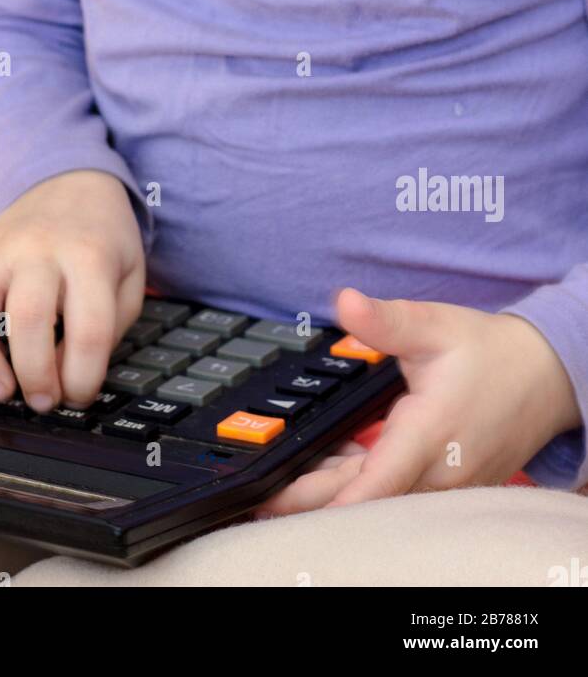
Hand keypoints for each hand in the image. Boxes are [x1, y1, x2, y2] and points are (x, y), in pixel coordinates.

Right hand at [0, 169, 145, 411]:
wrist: (70, 182)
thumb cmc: (102, 239)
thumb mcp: (129, 277)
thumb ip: (108, 328)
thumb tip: (70, 378)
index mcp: (90, 255)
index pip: (89, 329)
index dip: (84, 378)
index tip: (80, 395)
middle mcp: (40, 248)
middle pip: (29, 320)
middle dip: (36, 376)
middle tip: (46, 401)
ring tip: (5, 390)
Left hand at [253, 287, 580, 516]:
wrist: (543, 376)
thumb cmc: (488, 352)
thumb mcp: (434, 325)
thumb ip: (386, 319)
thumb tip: (346, 301)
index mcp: (431, 432)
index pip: (379, 482)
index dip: (336, 499)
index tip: (289, 502)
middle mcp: (438, 470)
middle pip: (368, 502)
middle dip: (313, 503)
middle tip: (261, 500)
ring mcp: (444, 485)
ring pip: (380, 502)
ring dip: (333, 495)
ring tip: (280, 489)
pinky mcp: (445, 487)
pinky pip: (395, 495)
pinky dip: (359, 487)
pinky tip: (326, 471)